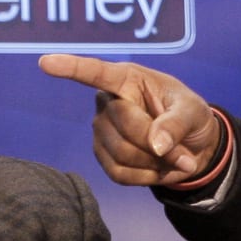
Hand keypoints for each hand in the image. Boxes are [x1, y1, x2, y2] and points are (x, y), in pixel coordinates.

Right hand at [39, 54, 224, 187]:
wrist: (194, 148)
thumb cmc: (191, 117)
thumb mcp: (194, 112)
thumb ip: (177, 124)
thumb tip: (156, 144)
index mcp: (128, 79)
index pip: (96, 73)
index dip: (71, 68)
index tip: (45, 62)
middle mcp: (107, 102)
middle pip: (125, 126)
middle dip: (159, 143)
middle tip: (185, 153)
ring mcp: (102, 131)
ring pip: (122, 154)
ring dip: (156, 163)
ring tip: (174, 158)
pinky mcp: (103, 157)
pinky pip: (120, 174)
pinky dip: (146, 177)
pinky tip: (158, 168)